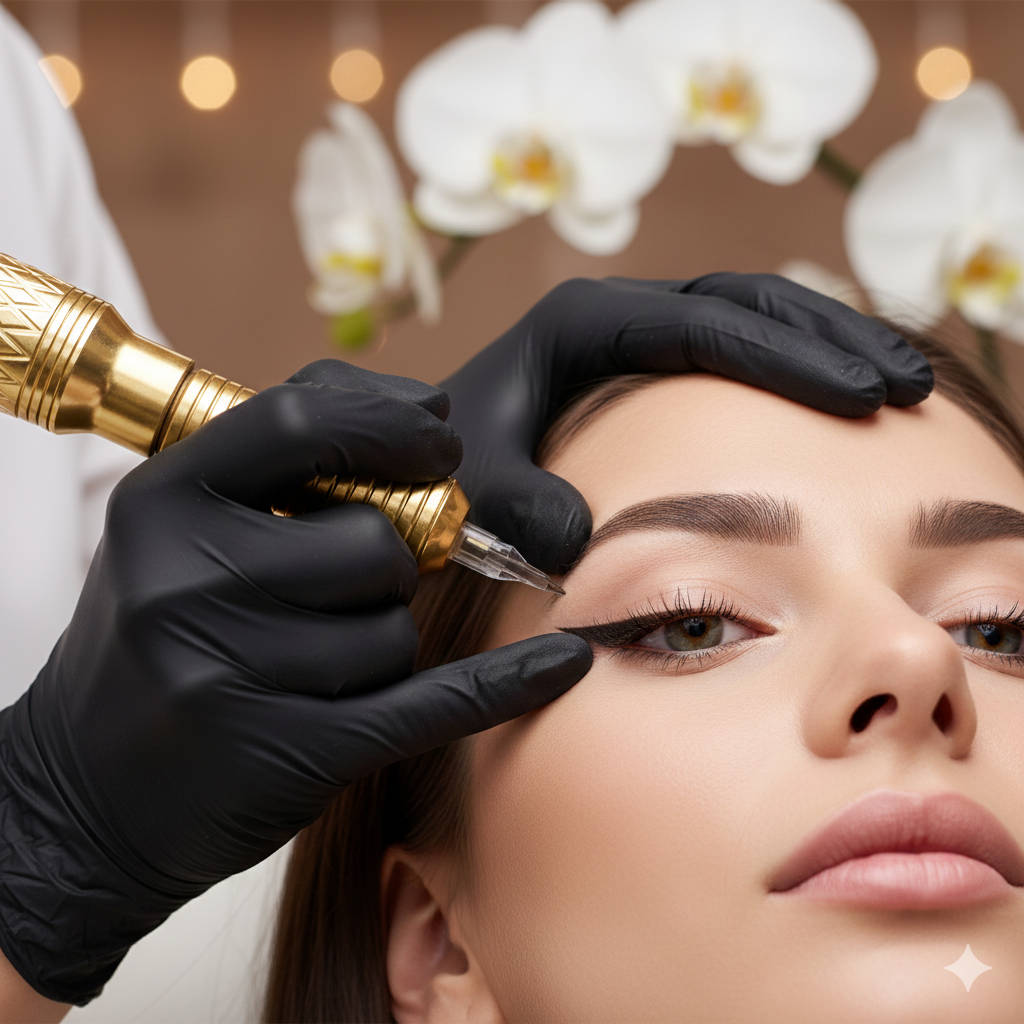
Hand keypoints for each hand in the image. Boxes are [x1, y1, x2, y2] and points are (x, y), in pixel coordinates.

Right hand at [0, 366, 589, 1003]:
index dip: (388, 424)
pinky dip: (504, 683)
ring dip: (379, 642)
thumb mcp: (183, 532)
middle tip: (342, 591)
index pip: (300, 421)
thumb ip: (286, 464)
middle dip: (387, 564)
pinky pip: (429, 702)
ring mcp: (230, 674)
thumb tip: (431, 415)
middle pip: (373, 541)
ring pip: (393, 629)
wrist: (82, 795)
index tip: (441, 439)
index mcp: (162, 503)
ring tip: (308, 666)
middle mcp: (184, 583)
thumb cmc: (158, 641)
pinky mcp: (286, 755)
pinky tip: (565, 662)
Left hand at [441, 273, 934, 574]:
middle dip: (828, 341)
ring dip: (828, 342)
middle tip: (902, 387)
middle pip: (743, 304)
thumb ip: (515, 506)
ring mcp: (636, 329)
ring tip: (902, 383)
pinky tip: (845, 394)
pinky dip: (798, 362)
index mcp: (582, 324)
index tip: (857, 398)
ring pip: (751, 314)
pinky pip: (737, 345)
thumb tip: (577, 538)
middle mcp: (616, 311)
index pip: (701, 326)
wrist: (427, 453)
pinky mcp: (648, 359)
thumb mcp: (472, 486)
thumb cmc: (450, 466)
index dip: (785, 357)